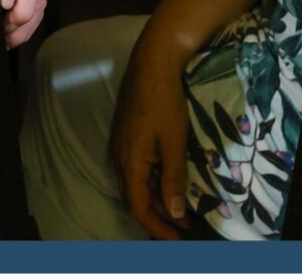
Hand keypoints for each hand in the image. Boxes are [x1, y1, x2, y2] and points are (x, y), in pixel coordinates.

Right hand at [108, 40, 192, 239]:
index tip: (176, 237)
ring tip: (179, 207)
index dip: (156, 226)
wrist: (152, 63)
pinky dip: (151, 181)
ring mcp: (119, 144)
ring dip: (155, 198)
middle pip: (134, 197)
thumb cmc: (165, 102)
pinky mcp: (125, 134)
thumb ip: (173, 179)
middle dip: (157, 216)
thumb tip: (176, 213)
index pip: (137, 206)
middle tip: (182, 226)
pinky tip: (168, 179)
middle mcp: (119, 157)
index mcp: (129, 162)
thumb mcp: (174, 142)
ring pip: (135, 182)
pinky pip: (135, 168)